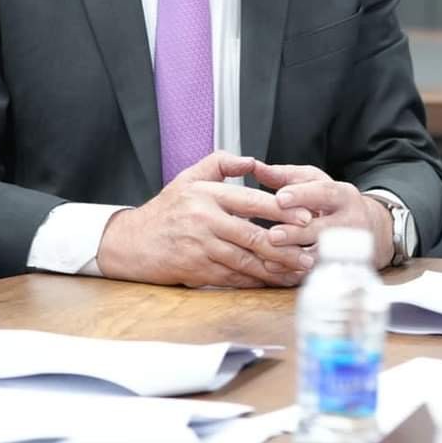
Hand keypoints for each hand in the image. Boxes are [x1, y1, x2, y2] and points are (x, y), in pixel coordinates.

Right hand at [96, 152, 313, 287]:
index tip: (306, 216)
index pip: (251, 202)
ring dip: (276, 267)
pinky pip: (233, 277)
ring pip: (246, 260)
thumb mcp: (188, 177)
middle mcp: (204, 221)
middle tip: (311, 250)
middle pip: (252, 235)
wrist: (130, 243)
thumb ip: (221, 163)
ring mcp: (200, 248)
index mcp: (207, 195)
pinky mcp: (197, 270)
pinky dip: (256, 281)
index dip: (281, 210)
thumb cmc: (165, 209)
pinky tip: (275, 281)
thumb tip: (252, 161)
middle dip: (286, 245)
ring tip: (300, 269)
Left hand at [251, 162, 394, 269]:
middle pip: (326, 227)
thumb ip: (286, 176)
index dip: (303, 196)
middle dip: (298, 233)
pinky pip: (318, 272)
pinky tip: (276, 271)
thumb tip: (256, 167)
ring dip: (296, 257)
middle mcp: (351, 221)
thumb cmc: (334, 204)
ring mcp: (349, 247)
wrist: (371, 230)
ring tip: (270, 258)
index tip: (280, 198)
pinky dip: (295, 273)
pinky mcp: (343, 267)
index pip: (325, 193)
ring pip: (323, 255)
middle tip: (273, 234)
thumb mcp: (316, 183)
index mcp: (344, 195)